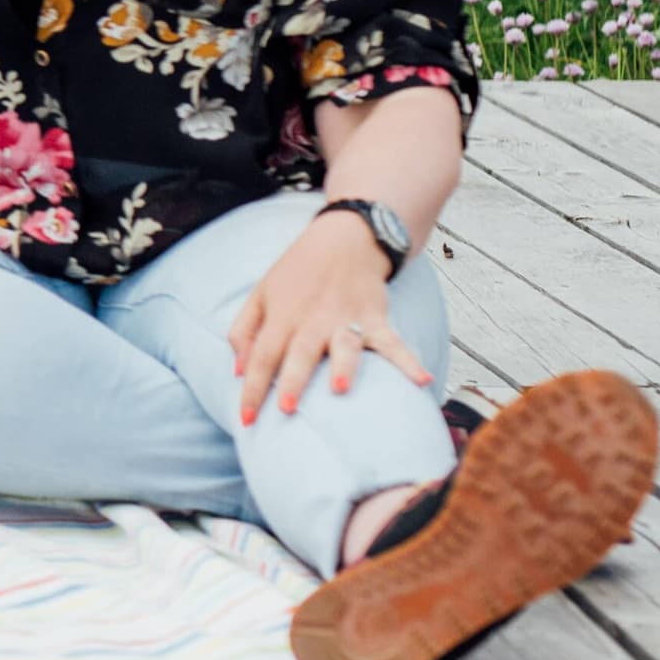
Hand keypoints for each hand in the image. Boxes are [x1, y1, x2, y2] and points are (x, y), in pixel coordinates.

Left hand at [228, 208, 432, 425]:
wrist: (343, 239)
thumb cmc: (297, 272)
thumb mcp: (261, 294)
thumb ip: (243, 331)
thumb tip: (237, 371)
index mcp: (282, 315)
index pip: (262, 355)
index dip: (253, 387)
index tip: (246, 419)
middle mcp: (312, 319)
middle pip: (300, 352)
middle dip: (293, 381)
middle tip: (287, 410)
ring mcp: (346, 318)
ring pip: (344, 345)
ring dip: (343, 366)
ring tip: (340, 388)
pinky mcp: (375, 317)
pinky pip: (392, 341)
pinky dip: (408, 360)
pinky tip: (421, 381)